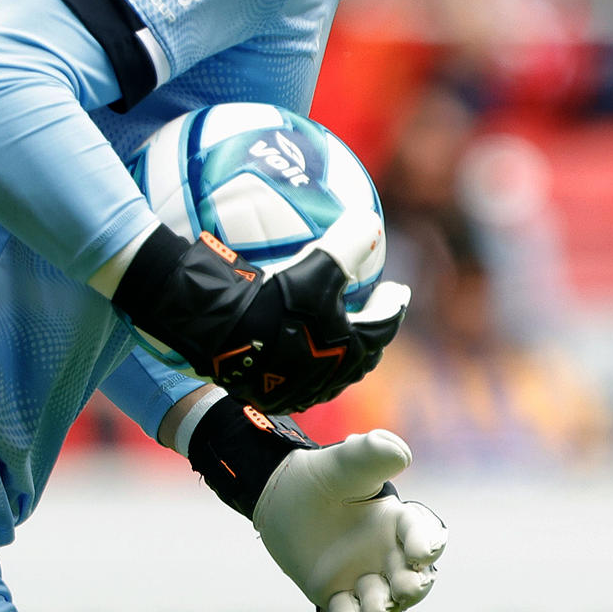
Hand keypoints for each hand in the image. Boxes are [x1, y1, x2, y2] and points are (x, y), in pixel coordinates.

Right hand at [114, 210, 409, 413]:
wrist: (214, 329)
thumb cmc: (272, 297)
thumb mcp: (318, 261)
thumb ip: (352, 239)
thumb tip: (370, 220)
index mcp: (347, 350)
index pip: (384, 326)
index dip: (394, 305)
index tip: (398, 288)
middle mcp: (326, 378)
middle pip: (361, 356)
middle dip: (371, 332)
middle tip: (374, 309)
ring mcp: (295, 389)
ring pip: (329, 370)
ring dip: (340, 349)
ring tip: (337, 326)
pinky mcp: (265, 391)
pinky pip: (297, 376)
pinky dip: (308, 358)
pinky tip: (296, 342)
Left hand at [253, 429, 446, 611]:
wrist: (280, 497)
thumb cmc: (322, 475)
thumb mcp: (346, 461)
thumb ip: (373, 452)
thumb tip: (403, 454)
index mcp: (397, 521)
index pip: (423, 535)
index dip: (427, 544)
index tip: (422, 551)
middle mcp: (387, 554)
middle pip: (412, 579)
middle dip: (412, 588)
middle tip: (403, 589)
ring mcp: (363, 579)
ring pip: (382, 604)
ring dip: (381, 610)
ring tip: (373, 610)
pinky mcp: (336, 598)